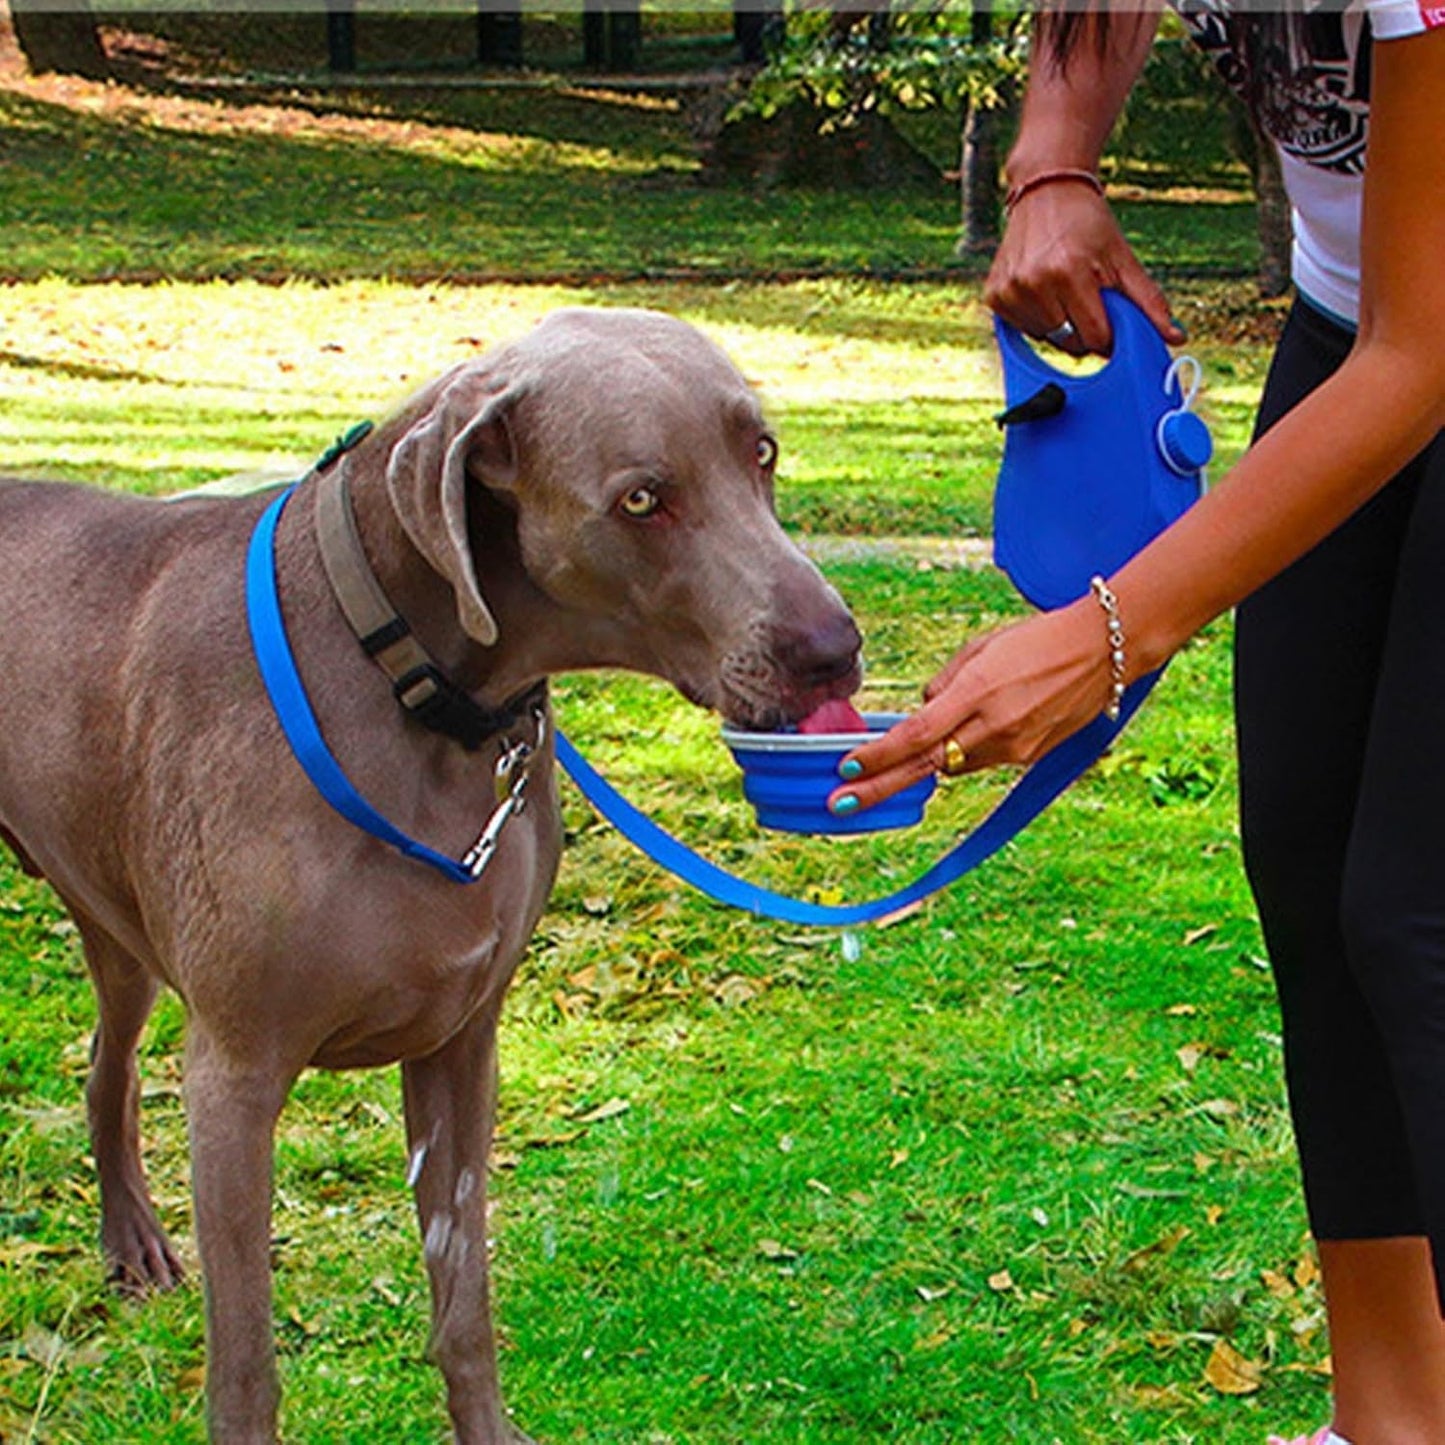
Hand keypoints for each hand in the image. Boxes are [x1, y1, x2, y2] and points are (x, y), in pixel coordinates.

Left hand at [828, 600, 1113, 814]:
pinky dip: (966, 750)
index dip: (879, 755)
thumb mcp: (982, 647)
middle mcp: (994, 726)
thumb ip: (944, 683)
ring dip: (930, 758)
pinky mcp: (1029, 758)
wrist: (1103, 650)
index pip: (917, 734)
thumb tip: (921, 711)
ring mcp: (1014, 747)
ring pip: (952, 765)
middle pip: (925, 765)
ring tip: (927, 740)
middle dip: (878, 787)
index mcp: (978, 691)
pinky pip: (981, 761)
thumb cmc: (1036, 639)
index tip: (847, 765)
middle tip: (838, 803)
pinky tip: (978, 726)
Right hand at [984, 183, 1183, 355]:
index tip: (1112, 320)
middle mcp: (1034, 282)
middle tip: (1089, 300)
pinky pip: (1022, 330)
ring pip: (1045, 339)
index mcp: (1069, 272)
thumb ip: (1149, 301)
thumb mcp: (1123, 258)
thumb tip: (1175, 337)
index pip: (1095, 336)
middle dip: (1085, 330)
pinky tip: (1043, 292)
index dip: (1109, 335)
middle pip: (1069, 342)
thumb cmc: (1088, 223)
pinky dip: (1037, 320)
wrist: (1047, 190)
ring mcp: (1010, 290)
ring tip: (1065, 292)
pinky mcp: (994, 294)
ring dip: (1060, 326)